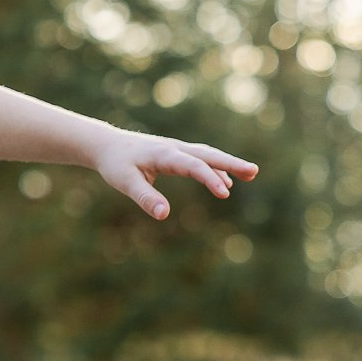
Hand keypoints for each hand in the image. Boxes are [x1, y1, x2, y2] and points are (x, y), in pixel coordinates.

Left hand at [90, 128, 256, 219]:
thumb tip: (164, 215)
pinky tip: (226, 180)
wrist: (107, 145)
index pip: (192, 166)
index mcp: (163, 154)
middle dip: (231, 163)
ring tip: (250, 174)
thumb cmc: (115, 164)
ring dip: (227, 164)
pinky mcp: (176, 154)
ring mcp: (177, 149)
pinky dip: (214, 168)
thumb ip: (145, 198)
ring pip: (206, 155)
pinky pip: (200, 159)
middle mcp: (174, 148)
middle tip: (254, 172)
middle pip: (207, 155)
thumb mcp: (125, 182)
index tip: (226, 193)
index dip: (209, 179)